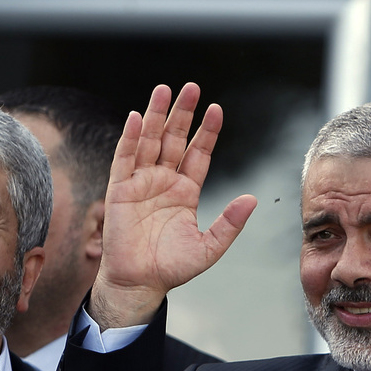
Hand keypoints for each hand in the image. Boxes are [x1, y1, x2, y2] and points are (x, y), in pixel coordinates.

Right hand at [89, 83, 257, 329]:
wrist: (139, 283)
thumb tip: (252, 199)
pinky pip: (125, 158)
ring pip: (150, 142)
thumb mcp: (208, 247)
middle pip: (174, 139)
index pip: (198, 153)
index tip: (216, 109)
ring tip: (163, 90)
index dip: (207, 131)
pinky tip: (138, 118)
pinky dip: (131, 138)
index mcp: (185, 191)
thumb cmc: (171, 268)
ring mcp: (140, 183)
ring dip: (156, 116)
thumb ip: (229, 223)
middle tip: (191, 87)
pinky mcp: (119, 190)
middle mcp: (163, 181)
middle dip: (182, 113)